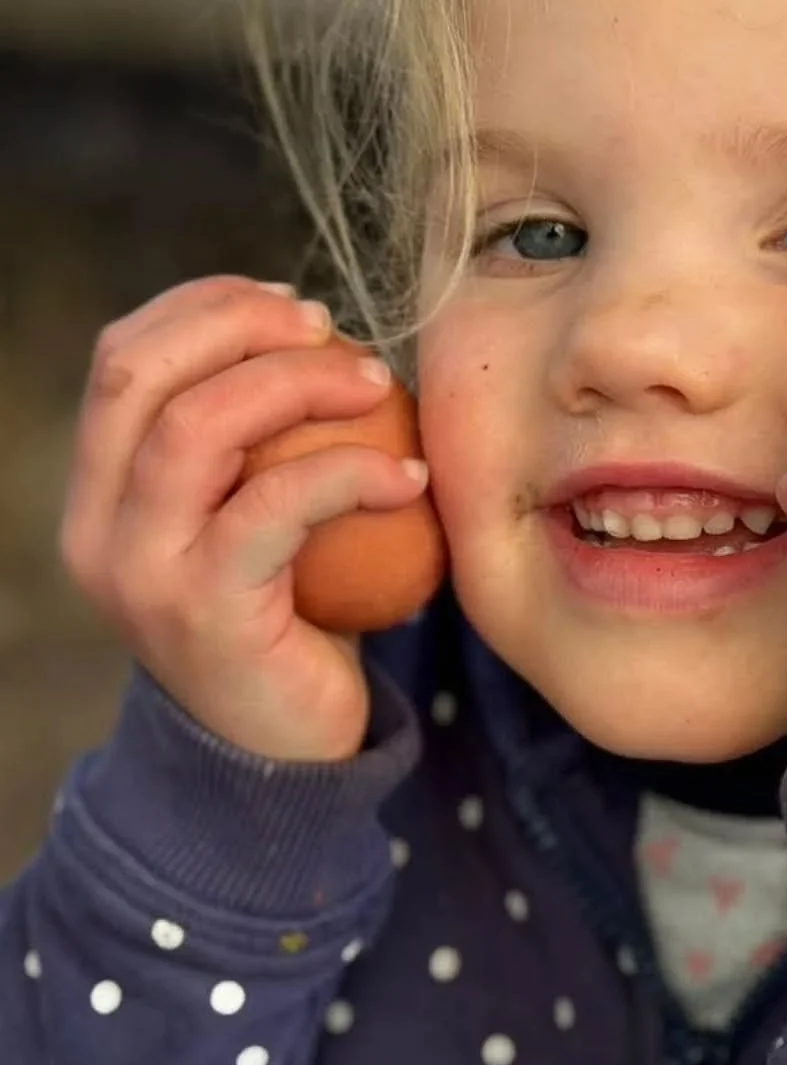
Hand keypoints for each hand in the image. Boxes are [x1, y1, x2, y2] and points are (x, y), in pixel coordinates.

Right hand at [60, 276, 430, 762]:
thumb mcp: (255, 529)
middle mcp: (99, 529)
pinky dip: (351, 472)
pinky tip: (409, 478)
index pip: (123, 360)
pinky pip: (278, 505)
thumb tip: (320, 343)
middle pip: (142, 372)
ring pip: (199, 426)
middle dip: (243, 326)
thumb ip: (253, 454)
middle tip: (336, 334)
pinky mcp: (204, 610)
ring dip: (300, 386)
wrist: (286, 756)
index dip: (205, 308)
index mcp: (102, 496)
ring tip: (378, 388)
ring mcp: (141, 570)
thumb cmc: (291, 627)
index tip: (297, 308)